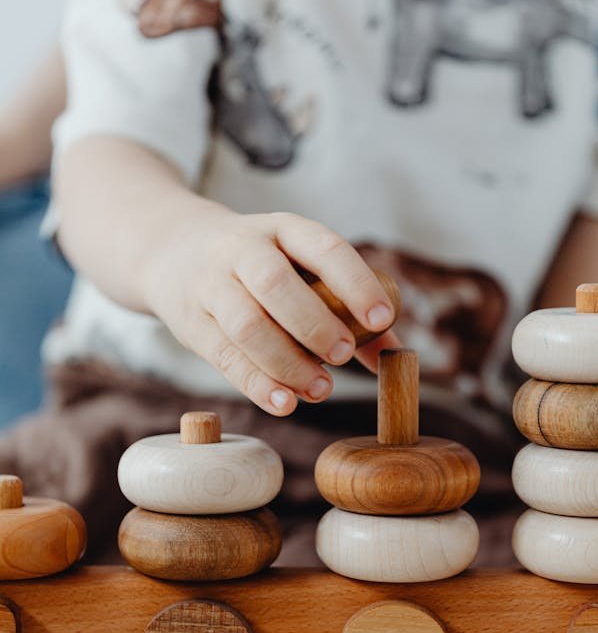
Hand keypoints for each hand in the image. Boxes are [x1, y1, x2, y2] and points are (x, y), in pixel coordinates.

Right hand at [146, 205, 399, 415]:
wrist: (171, 250)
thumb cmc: (257, 266)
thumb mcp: (298, 267)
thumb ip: (346, 307)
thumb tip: (392, 353)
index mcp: (282, 229)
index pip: (324, 248)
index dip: (356, 284)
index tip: (382, 320)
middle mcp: (242, 250)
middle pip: (276, 285)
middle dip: (315, 324)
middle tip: (343, 355)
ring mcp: (211, 286)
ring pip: (247, 326)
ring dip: (288, 363)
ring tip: (321, 388)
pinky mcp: (191, 324)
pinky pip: (224, 358)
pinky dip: (257, 385)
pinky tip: (285, 403)